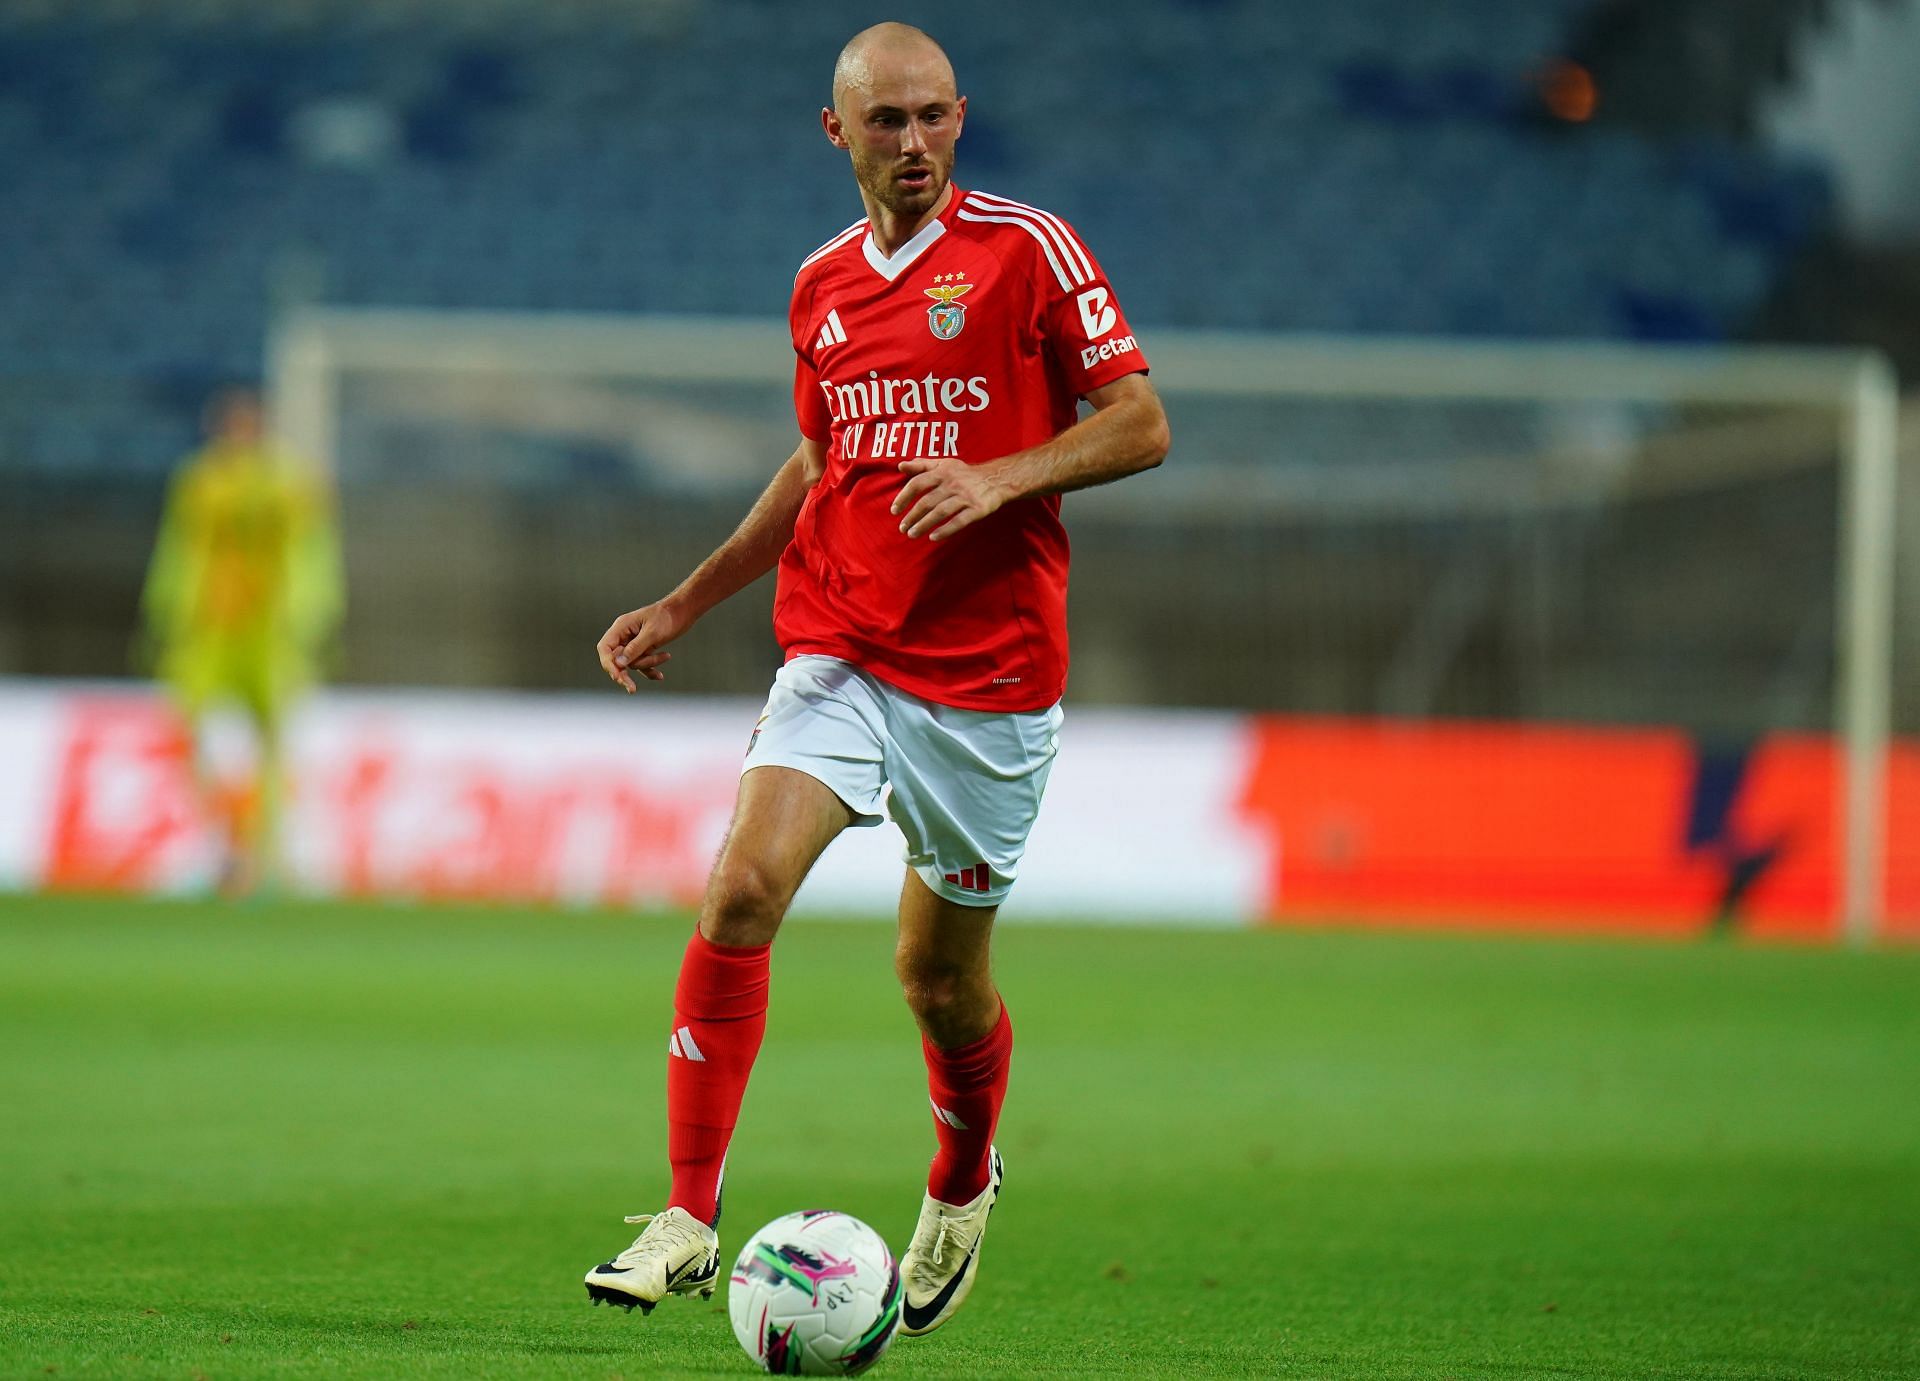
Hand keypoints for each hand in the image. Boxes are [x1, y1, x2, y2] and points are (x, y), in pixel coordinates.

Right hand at [596, 598, 690, 692]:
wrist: (683, 611)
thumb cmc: (668, 617)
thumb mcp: (652, 633)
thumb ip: (635, 648)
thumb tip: (620, 664)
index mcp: (621, 627)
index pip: (605, 648)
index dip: (608, 664)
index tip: (617, 677)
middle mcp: (625, 635)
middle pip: (616, 660)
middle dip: (625, 673)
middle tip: (632, 689)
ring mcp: (634, 642)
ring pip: (632, 663)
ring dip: (648, 663)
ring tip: (665, 656)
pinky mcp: (644, 648)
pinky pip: (642, 664)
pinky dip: (651, 669)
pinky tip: (660, 676)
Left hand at [891, 457, 1008, 540]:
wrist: (997, 479)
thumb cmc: (965, 473)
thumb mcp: (944, 464)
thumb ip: (921, 465)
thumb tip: (900, 466)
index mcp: (942, 472)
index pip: (917, 484)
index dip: (904, 497)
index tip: (894, 510)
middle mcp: (953, 484)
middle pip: (927, 501)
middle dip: (912, 516)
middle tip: (902, 528)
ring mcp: (966, 497)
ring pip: (941, 512)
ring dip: (924, 524)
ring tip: (912, 534)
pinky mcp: (977, 509)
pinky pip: (959, 521)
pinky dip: (946, 530)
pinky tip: (934, 537)